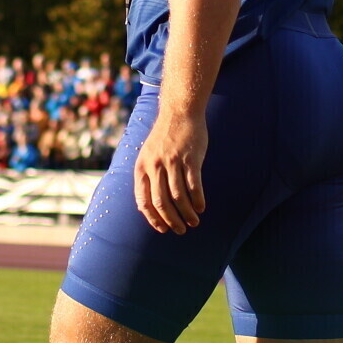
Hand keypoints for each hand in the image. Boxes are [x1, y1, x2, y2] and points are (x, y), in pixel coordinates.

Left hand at [131, 103, 208, 232]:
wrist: (179, 112)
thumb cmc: (165, 137)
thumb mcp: (148, 155)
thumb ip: (148, 176)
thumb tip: (149, 204)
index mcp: (142, 168)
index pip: (143, 201)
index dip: (153, 218)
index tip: (162, 228)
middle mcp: (155, 166)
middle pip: (162, 202)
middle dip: (171, 220)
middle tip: (180, 230)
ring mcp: (173, 162)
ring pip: (178, 197)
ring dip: (187, 214)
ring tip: (193, 222)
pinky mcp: (190, 159)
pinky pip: (193, 186)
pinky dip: (198, 200)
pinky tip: (201, 208)